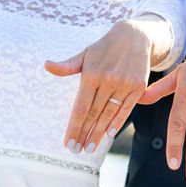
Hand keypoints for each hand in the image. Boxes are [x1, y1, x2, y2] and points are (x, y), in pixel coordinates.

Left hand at [44, 20, 151, 153]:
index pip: (81, 107)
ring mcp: (125, 84)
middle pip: (94, 114)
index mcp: (92, 74)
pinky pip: (126, 108)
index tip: (68, 142)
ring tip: (90, 148)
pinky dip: (117, 122)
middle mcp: (108, 80)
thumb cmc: (104, 48)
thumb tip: (47, 65)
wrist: (134, 36)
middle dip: (84, 134)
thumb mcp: (85, 54)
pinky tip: (109, 134)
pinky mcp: (138, 86)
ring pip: (109, 114)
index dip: (74, 127)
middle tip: (76, 151)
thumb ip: (67, 66)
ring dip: (99, 133)